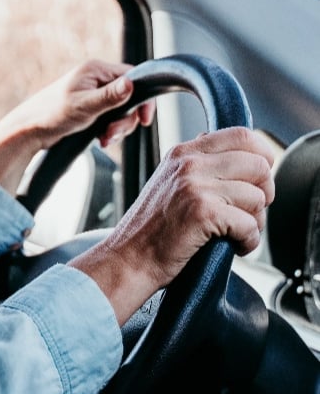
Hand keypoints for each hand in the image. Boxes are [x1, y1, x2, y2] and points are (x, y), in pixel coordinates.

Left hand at [0, 60, 153, 192]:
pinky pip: (111, 117)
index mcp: (96, 69)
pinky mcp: (90, 106)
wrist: (30, 129)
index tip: (144, 119)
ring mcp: (93, 92)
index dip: (143, 99)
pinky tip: (101, 139)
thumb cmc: (52, 114)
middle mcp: (96, 78)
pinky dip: (110, 130)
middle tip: (112, 134)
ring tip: (104, 139)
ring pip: (122, 110)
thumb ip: (110, 96)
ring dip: (118, 128)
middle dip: (126, 120)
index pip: (134, 77)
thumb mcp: (84, 106)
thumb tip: (131, 85)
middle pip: (130, 96)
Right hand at [71, 127, 274, 323]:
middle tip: (248, 212)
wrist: (128, 258)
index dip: (262, 156)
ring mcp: (194, 186)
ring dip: (256, 222)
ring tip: (235, 233)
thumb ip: (198, 165)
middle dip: (265, 193)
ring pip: (257, 197)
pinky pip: (250, 224)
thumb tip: (236, 154)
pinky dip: (248, 241)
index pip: (241, 135)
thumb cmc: (151, 229)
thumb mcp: (169, 182)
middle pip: (258, 165)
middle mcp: (188, 163)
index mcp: (183, 152)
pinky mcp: (202, 212)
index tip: (260, 179)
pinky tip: (234, 246)